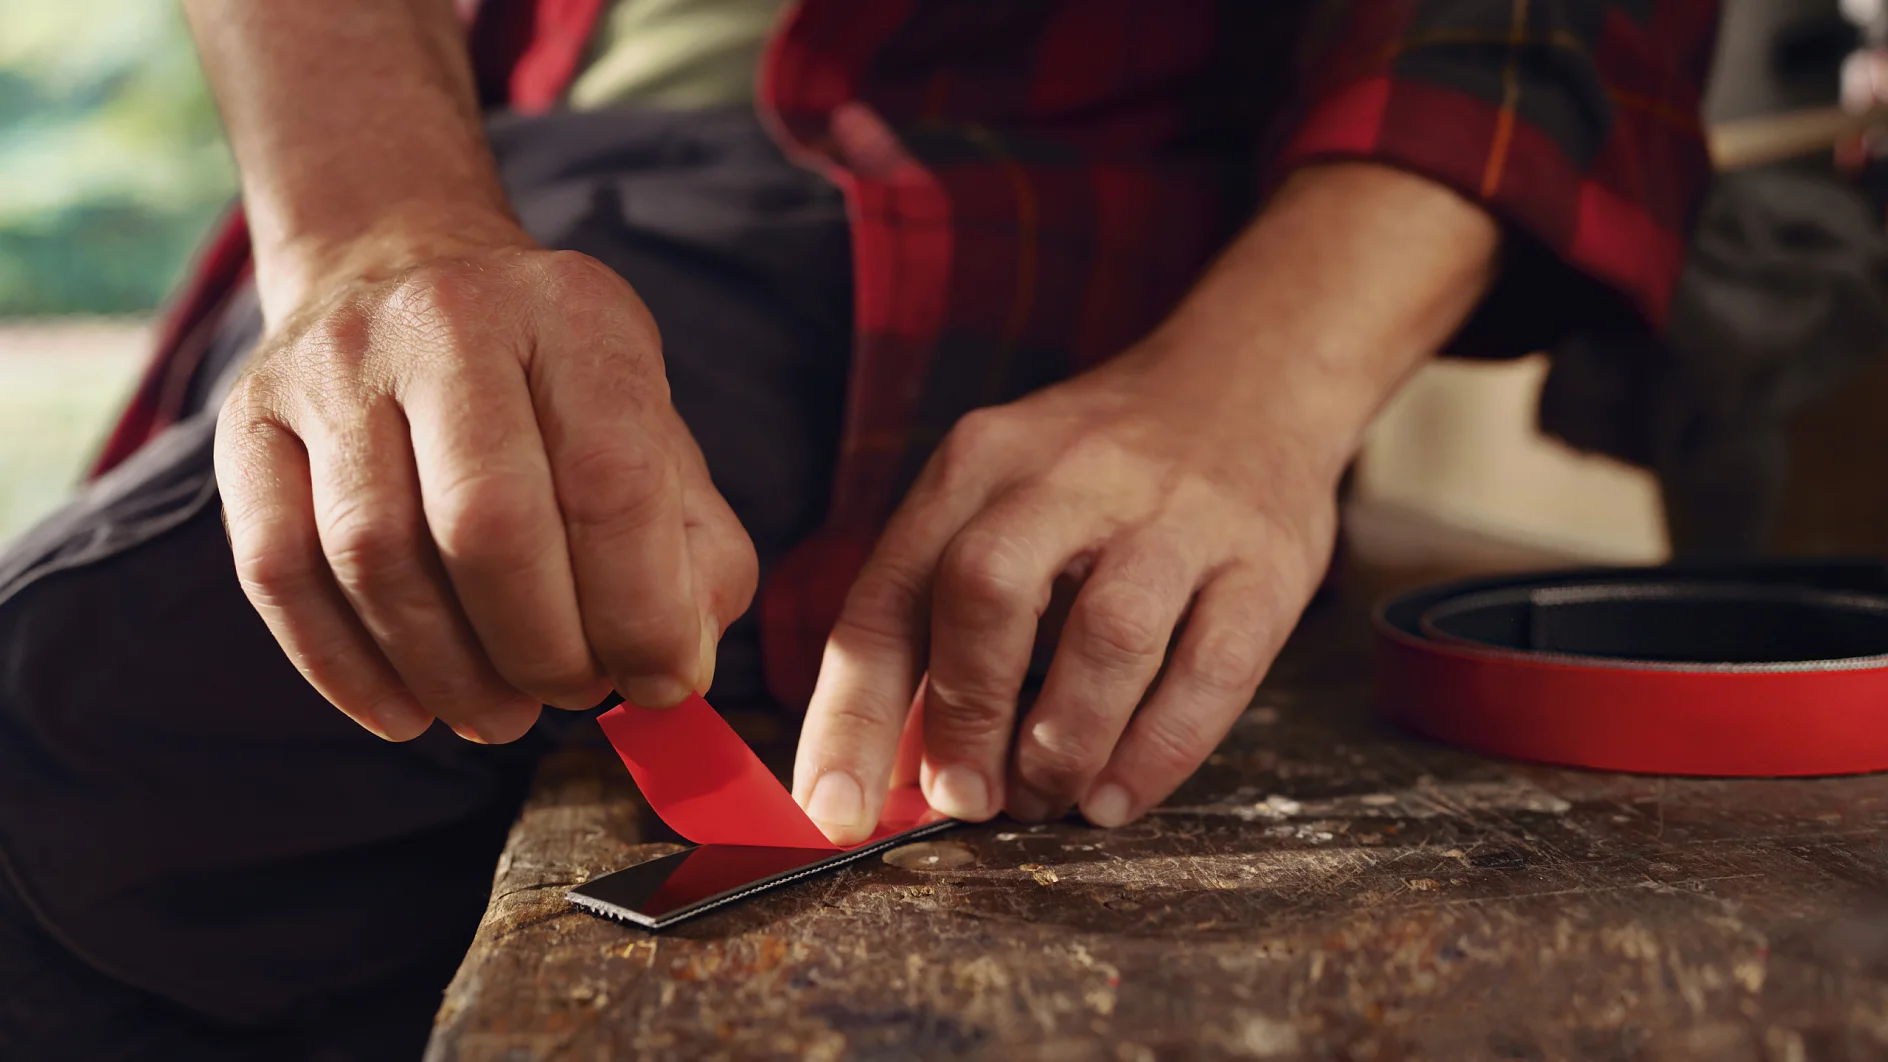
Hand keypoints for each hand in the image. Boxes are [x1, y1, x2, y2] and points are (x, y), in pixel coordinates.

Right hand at [215, 226, 756, 742]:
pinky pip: (278, 572)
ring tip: (500, 712)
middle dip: (543, 647)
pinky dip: (345, 668)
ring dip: (449, 671)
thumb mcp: (652, 430)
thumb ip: (695, 551)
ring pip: (374, 557)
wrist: (403, 270)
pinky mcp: (248, 421)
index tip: (662, 681)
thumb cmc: (549, 389)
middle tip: (572, 696)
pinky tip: (406, 711)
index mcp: (572, 314)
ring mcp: (331, 366)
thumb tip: (676, 668)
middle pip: (485, 522)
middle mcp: (445, 320)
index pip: (612, 480)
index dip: (642, 608)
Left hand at [790, 163, 1500, 841]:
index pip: (887, 599)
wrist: (1251, 377)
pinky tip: (1116, 795)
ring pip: (1106, 636)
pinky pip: (1210, 671)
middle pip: (986, 593)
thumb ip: (941, 617)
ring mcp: (1175, 514)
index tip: (835, 813)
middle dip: (964, 718)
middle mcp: (1069, 475)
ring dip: (1062, 744)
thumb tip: (890, 768)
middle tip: (967, 800)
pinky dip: (1155, 752)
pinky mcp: (1263, 560)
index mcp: (977, 465)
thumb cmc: (1100, 472)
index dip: (850, 719)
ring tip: (1044, 798)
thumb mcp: (1000, 501)